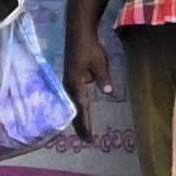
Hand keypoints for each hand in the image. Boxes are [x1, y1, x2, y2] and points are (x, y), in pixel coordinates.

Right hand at [65, 22, 114, 139]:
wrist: (78, 35)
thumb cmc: (89, 49)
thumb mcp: (100, 63)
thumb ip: (103, 79)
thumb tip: (107, 93)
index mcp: (76, 83)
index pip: (82, 108)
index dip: (86, 123)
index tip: (90, 137)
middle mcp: (69, 85)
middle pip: (75, 110)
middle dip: (80, 125)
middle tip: (86, 140)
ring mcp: (68, 82)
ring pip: (73, 105)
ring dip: (78, 118)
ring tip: (83, 131)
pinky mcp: (70, 79)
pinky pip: (74, 98)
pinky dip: (77, 108)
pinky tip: (80, 112)